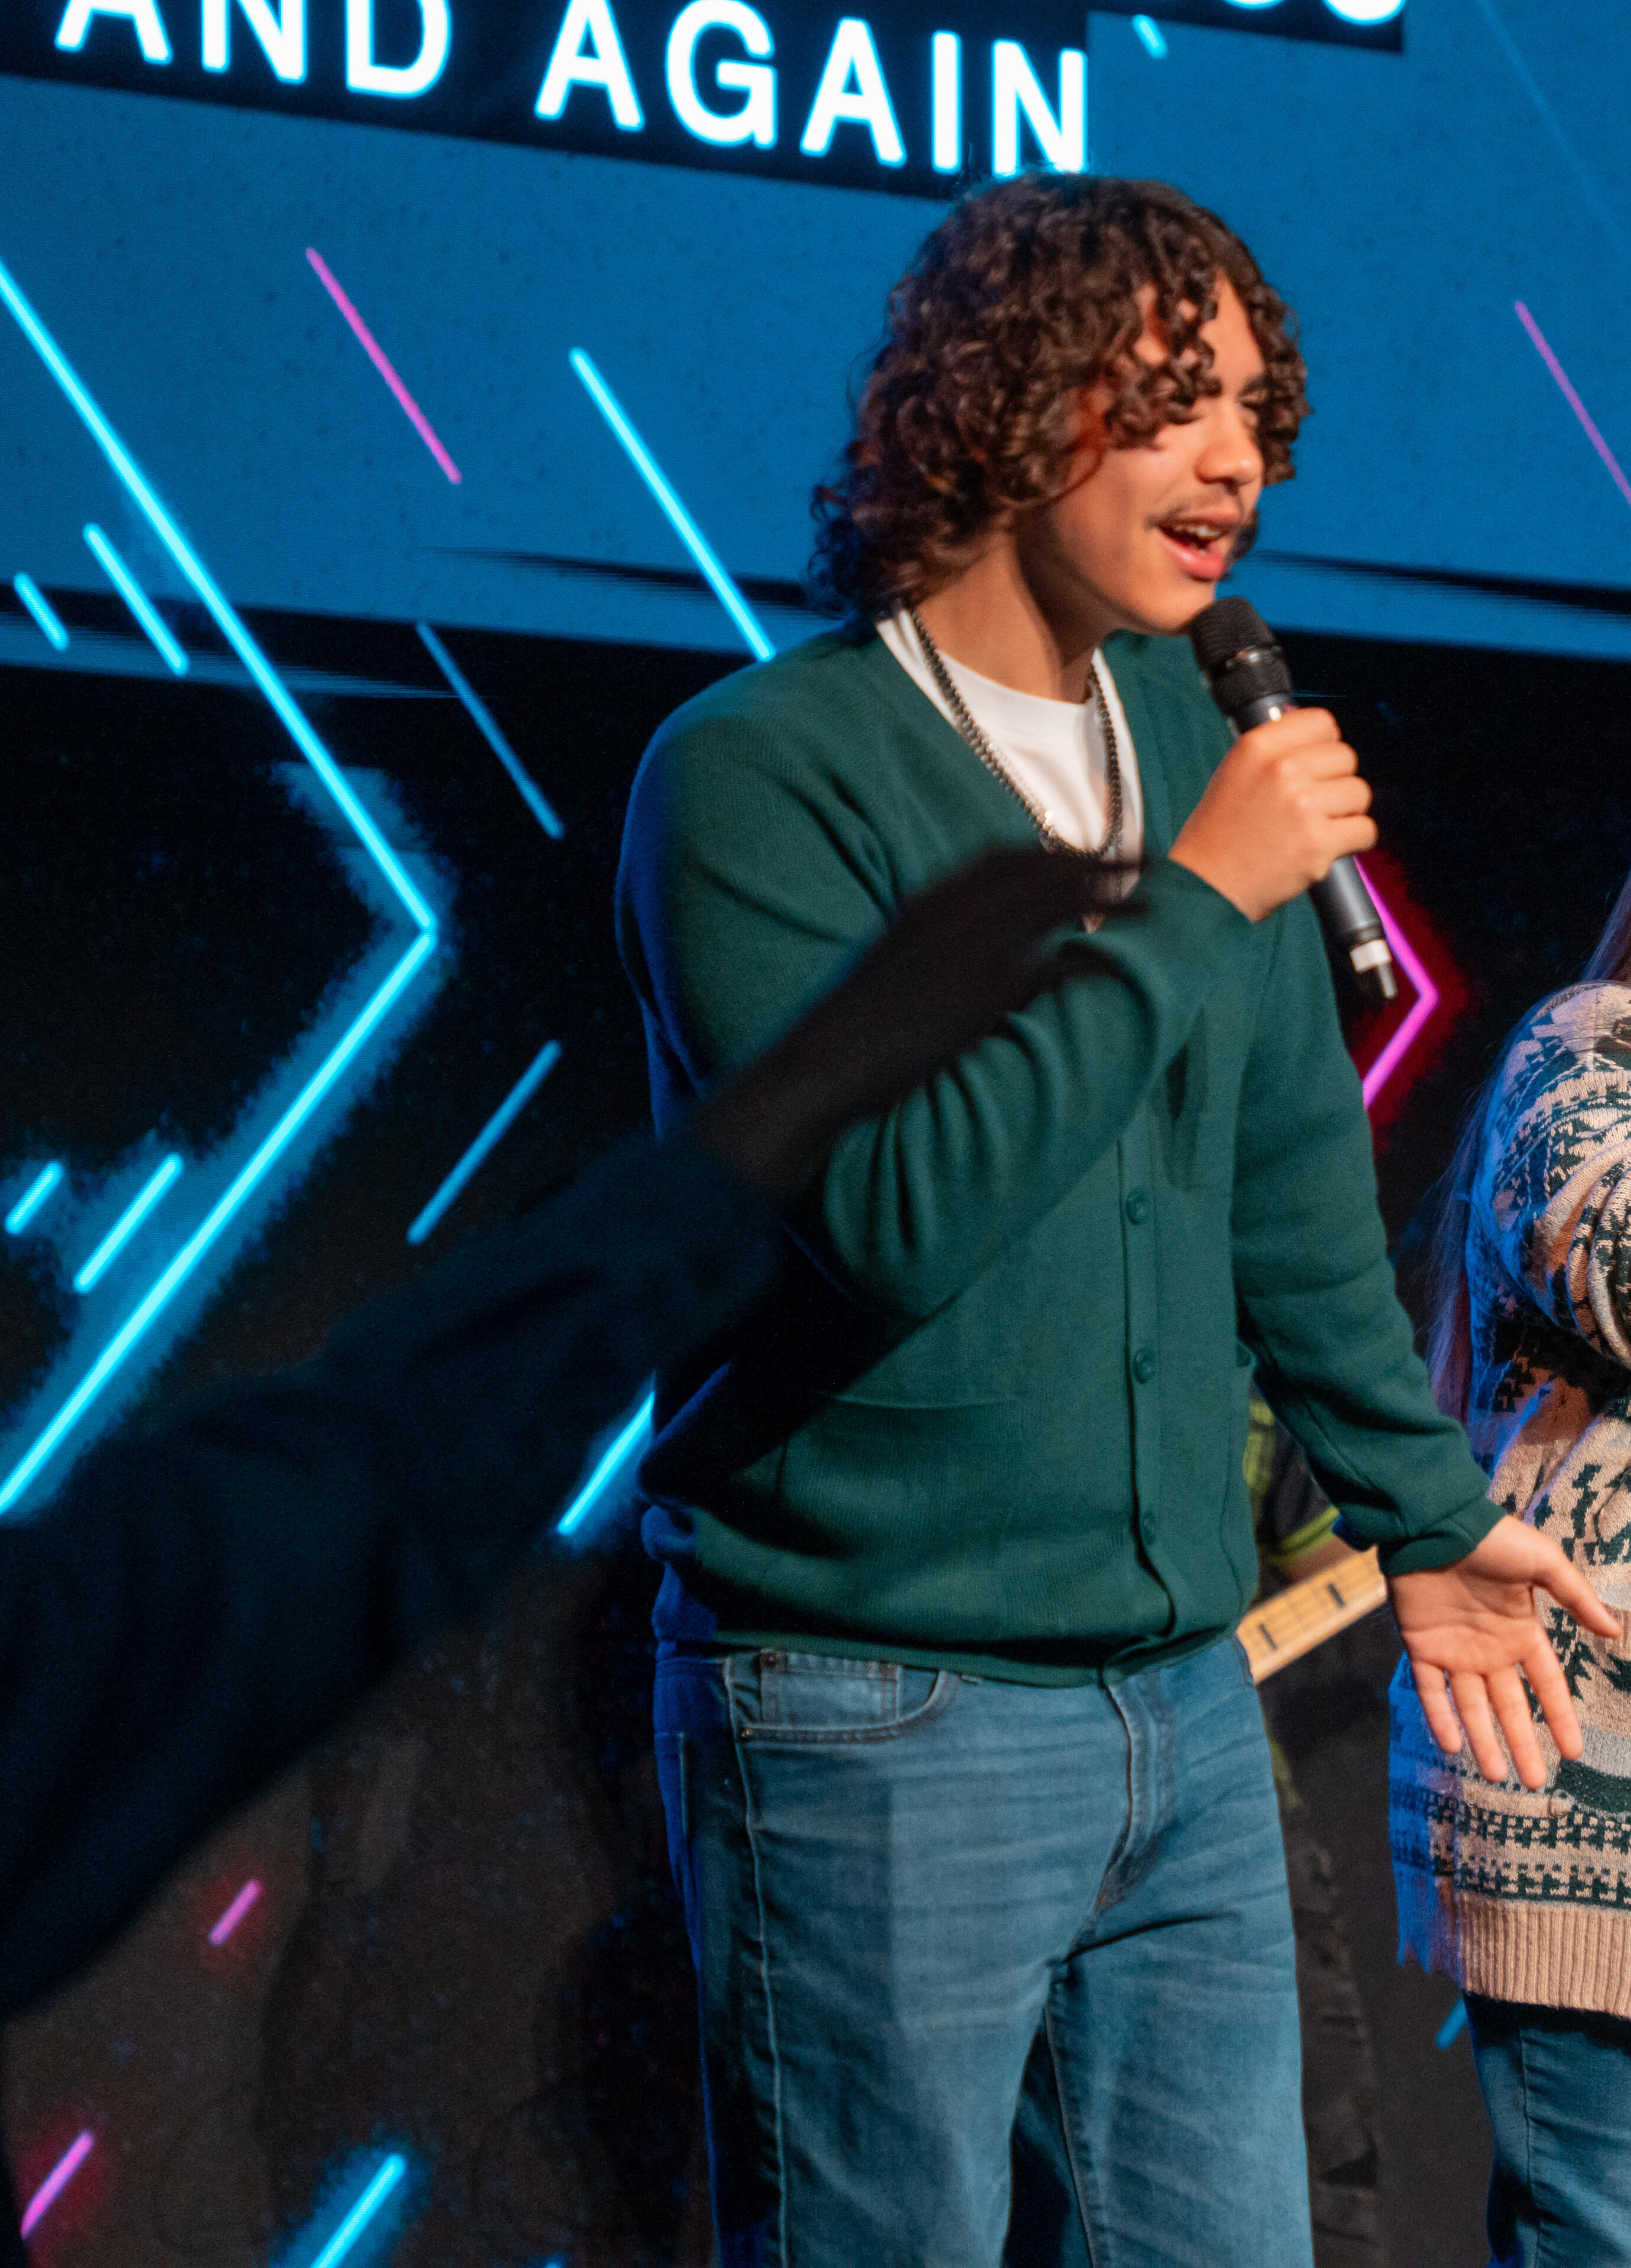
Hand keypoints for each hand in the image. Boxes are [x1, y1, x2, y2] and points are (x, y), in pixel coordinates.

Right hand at [694, 845, 1132, 1199]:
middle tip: (1144, 859)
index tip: (1089, 851)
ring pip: (1057, 907)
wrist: (823, 1063)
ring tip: (1151, 900)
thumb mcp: (887, 960)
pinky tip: (1117, 965)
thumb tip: (961, 936)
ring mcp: (969, 953)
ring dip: (1109, 898)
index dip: (1054, 851)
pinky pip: (1050, 970)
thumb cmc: (851, 1025)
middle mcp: (951, 916)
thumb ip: (927, 937)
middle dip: (1097, 861)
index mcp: (926, 903)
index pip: (1003, 858)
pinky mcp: (982, 997)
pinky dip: (1087, 962)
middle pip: (1042, 871)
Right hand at [1170, 709, 1376, 921]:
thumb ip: (1276, 750)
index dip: (1324, 745)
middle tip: (1311, 807)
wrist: (1208, 887)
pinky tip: (1327, 847)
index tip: (1315, 766)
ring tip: (1315, 829)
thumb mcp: (1236, 774)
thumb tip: (1319, 730)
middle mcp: (1281, 769)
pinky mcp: (1319, 841)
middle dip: (1335, 782)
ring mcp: (1302, 805)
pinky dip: (1353, 842)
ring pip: (1359, 793)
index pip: (1322, 722)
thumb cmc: (1219, 836)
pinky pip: (1365, 830)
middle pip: (1346, 758)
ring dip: (1345, 813)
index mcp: (1257, 746)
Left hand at [1390, 1513, 1620, 1788]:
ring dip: (1483, 1740)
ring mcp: (1455, 1649)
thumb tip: (1613, 1632)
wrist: (1433, 1521)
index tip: (1575, 1753)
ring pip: (1471, 1707)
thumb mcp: (1544, 1562)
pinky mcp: (1421, 1645)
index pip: (1546, 1685)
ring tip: (1497, 1776)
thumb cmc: (1492, 1538)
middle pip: (1509, 1706)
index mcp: (1521, 1632)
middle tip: (1533, 1782)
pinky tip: (1452, 1745)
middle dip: (1523, 1743)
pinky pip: (1430, 1690)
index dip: (1560, 1718)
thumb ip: (1576, 1598)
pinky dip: (1439, 1717)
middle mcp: (1490, 1648)